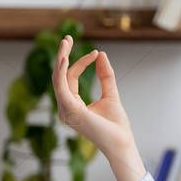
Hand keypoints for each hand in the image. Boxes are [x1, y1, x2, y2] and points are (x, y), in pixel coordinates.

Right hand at [52, 35, 134, 155]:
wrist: (121, 142)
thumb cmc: (116, 124)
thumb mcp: (111, 94)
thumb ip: (105, 76)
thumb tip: (102, 54)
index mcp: (72, 104)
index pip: (71, 78)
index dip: (82, 63)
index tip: (96, 53)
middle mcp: (65, 108)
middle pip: (60, 76)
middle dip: (63, 55)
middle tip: (67, 37)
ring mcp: (65, 110)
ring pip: (58, 79)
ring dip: (61, 59)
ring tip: (66, 42)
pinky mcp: (71, 111)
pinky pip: (61, 87)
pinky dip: (61, 72)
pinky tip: (63, 59)